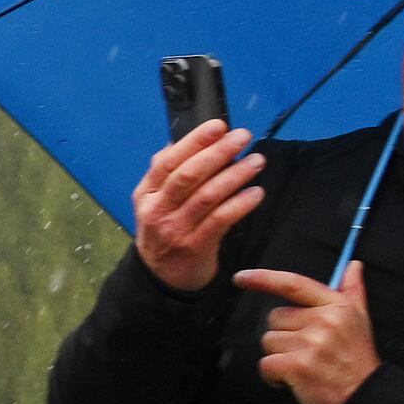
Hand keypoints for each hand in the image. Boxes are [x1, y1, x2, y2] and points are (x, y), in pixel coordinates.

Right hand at [134, 121, 263, 292]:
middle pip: (188, 176)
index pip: (168, 161)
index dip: (194, 141)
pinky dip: (240, 204)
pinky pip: (221, 221)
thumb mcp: (156, 201)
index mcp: (146, 193)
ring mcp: (175, 229)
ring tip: (256, 161)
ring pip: (207, 196)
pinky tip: (256, 193)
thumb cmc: (165, 230)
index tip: (219, 125)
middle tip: (243, 137)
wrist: (160, 278)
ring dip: (234, 176)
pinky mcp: (195, 246)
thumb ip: (168, 174)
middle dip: (217, 153)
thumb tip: (186, 141)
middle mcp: (157, 209)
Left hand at [236, 260, 379, 403]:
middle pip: (275, 318)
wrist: (366, 396)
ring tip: (303, 366)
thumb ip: (353, 290)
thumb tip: (353, 264)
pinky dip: (272, 376)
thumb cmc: (357, 357)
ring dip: (279, 356)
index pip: (293, 284)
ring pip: (268, 341)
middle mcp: (323, 320)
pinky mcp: (297, 365)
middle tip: (306, 350)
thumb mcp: (359, 319)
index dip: (263, 278)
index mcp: (336, 305)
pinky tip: (291, 380)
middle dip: (284, 335)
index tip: (240, 278)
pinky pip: (265, 364)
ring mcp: (310, 343)